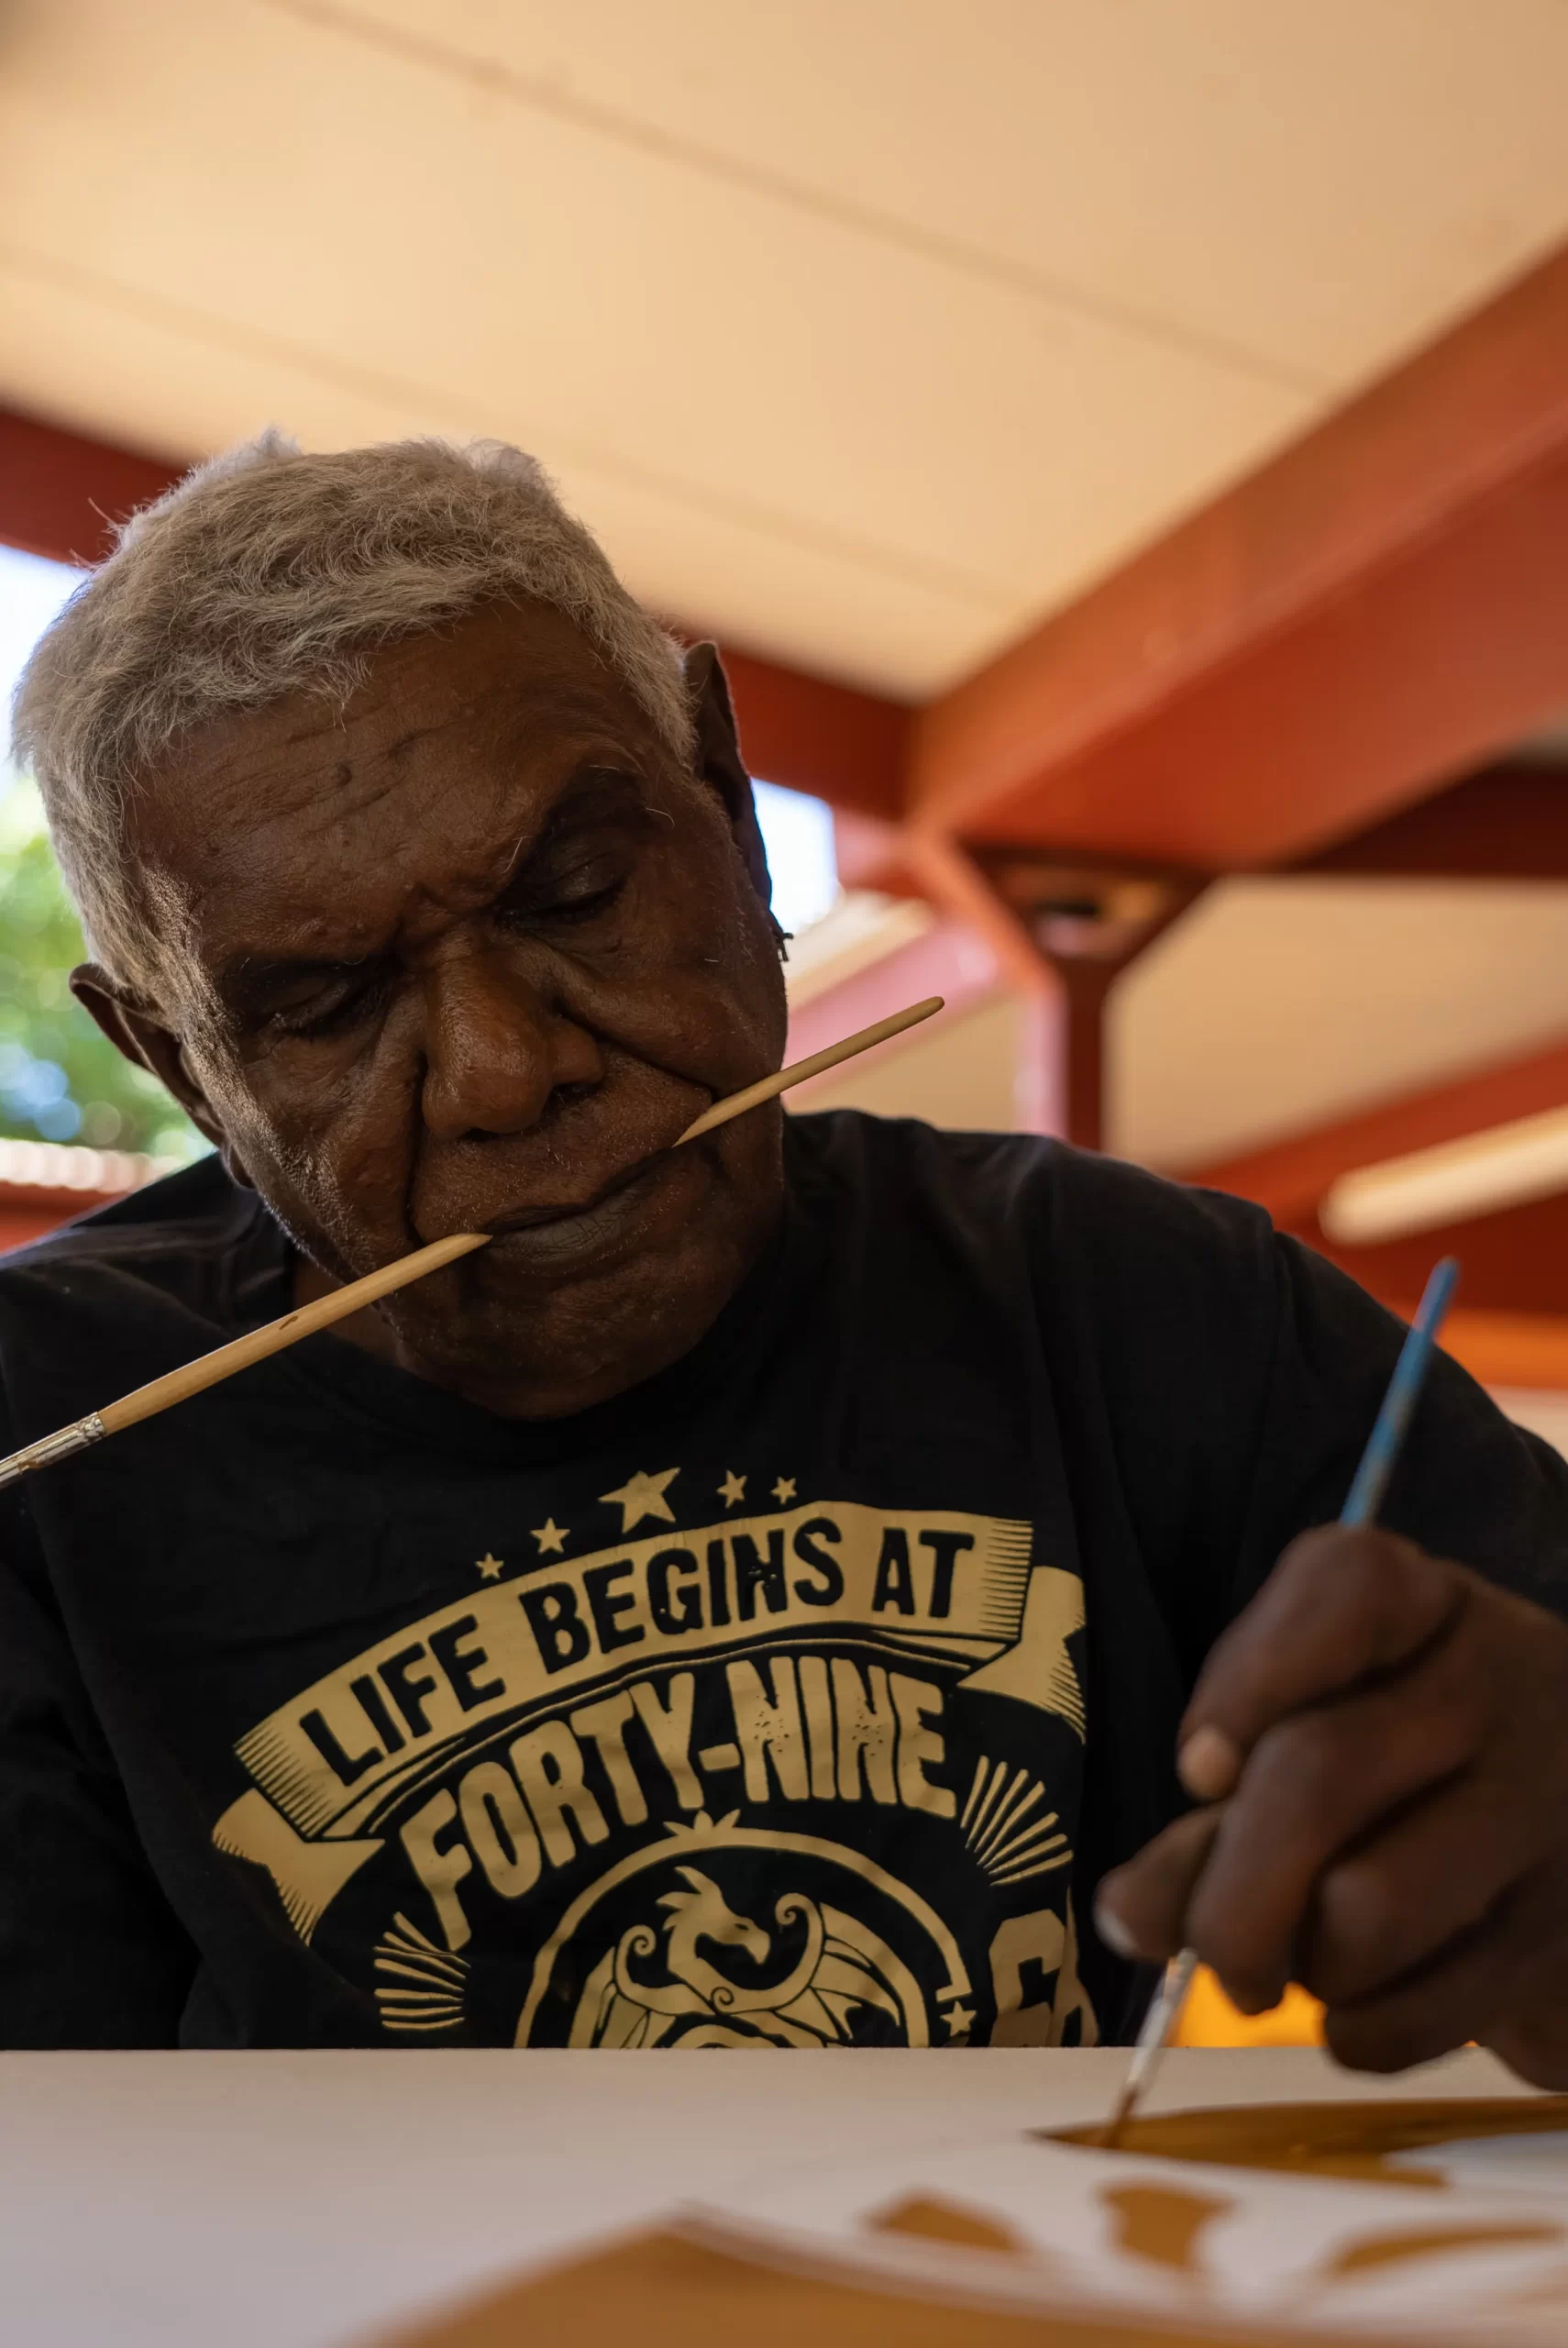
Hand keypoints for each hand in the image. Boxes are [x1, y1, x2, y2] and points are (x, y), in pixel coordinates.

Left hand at [1094, 1525, 1567, 2082]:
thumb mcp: (1321, 1726)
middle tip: (1207, 1944)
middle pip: (1318, 1775)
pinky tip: (1359, 2006)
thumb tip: (1132, 1914)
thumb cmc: (1407, 1766)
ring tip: (1303, 1959)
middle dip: (1226, 1890)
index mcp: (1429, 1606)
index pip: (1343, 1587)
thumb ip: (1219, 1799)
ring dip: (1301, 1963)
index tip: (1197, 1774)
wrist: (1567, 1843)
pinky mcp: (1560, 1936)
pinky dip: (1356, 2033)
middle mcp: (1502, 1686)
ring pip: (1367, 1908)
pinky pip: (1419, 2013)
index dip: (1247, 1682)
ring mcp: (1546, 1810)